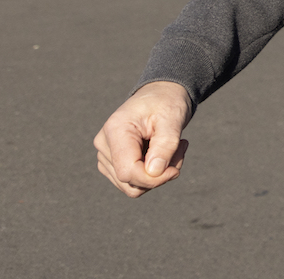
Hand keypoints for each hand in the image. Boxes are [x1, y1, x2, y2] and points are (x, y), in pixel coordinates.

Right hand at [94, 80, 192, 197]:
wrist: (160, 95)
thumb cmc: (166, 103)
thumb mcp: (172, 118)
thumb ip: (165, 145)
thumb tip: (153, 173)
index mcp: (115, 130)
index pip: (127, 171)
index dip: (154, 179)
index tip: (176, 169)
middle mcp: (104, 145)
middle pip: (130, 182)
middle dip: (160, 175)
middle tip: (180, 149)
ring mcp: (105, 156)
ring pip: (133, 186)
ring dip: (158, 175)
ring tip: (174, 149)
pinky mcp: (112, 163)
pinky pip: (134, 183)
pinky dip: (153, 175)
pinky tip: (163, 154)